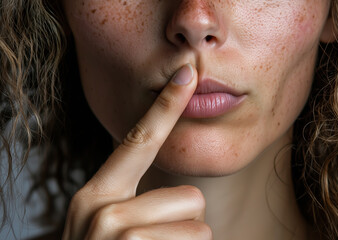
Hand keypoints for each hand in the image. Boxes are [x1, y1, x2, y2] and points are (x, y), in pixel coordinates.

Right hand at [62, 64, 211, 239]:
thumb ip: (138, 201)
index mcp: (98, 194)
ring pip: (199, 228)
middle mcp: (102, 209)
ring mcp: (116, 235)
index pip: (139, 139)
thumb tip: (185, 193)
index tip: (187, 75)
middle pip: (191, 198)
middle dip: (184, 224)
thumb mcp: (109, 226)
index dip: (165, 105)